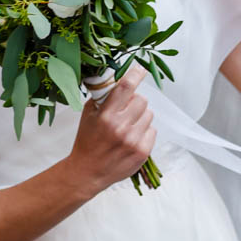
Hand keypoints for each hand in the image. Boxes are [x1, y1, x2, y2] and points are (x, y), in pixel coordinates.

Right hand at [65, 63, 156, 195]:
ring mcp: (133, 140)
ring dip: (140, 117)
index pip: (126, 87)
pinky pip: (152, 131)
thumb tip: (118, 79)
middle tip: (126, 110)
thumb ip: (103, 97)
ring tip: (127, 127)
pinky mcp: (142, 152)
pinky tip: (132, 138)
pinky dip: (144, 132)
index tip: (140, 68)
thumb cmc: (87, 141)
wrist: (88, 172)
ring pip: (149, 115)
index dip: (135, 74)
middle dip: (135, 102)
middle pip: (142, 100)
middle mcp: (121, 127)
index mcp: (106, 116)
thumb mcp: (88, 115)